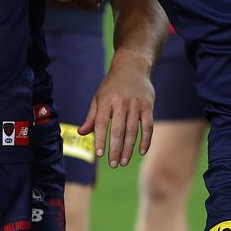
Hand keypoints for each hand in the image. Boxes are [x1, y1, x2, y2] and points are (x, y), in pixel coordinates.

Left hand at [78, 52, 154, 166]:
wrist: (132, 66)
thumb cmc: (112, 85)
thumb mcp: (99, 97)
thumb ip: (92, 116)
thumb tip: (82, 133)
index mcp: (106, 101)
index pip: (102, 124)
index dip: (101, 139)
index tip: (99, 155)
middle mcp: (121, 102)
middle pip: (119, 130)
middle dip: (116, 149)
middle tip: (114, 164)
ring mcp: (136, 104)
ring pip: (133, 130)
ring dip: (129, 148)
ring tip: (124, 162)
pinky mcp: (148, 105)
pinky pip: (148, 125)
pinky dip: (146, 139)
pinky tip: (142, 151)